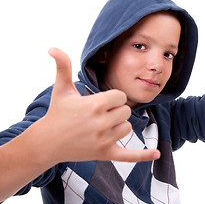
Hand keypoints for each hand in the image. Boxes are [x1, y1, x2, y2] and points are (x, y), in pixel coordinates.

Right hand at [38, 47, 159, 163]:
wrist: (48, 142)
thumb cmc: (57, 113)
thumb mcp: (61, 88)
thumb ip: (62, 66)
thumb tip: (52, 48)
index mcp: (94, 105)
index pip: (120, 96)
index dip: (112, 97)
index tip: (100, 101)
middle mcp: (101, 123)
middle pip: (126, 111)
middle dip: (115, 111)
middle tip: (98, 115)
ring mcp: (103, 140)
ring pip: (127, 128)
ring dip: (118, 125)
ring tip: (101, 126)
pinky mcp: (104, 154)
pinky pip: (128, 156)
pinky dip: (143, 156)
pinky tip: (156, 154)